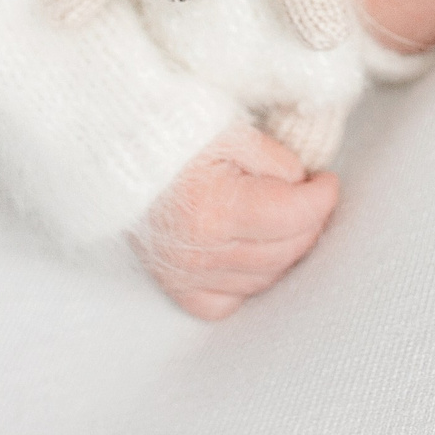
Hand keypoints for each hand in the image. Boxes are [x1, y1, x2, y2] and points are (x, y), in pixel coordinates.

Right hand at [129, 125, 339, 320]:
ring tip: (288, 219)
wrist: (108, 154)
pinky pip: (226, 303)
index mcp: (217, 209)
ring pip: (265, 280)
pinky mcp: (173, 285)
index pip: (296, 215)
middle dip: (311, 221)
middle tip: (312, 196)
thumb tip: (302, 183)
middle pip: (287, 250)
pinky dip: (249, 283)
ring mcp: (186, 276)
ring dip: (287, 251)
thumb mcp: (227, 131)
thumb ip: (274, 160)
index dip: (323, 196)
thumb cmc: (168, 136)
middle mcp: (202, 253)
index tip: (326, 179)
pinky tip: (254, 255)